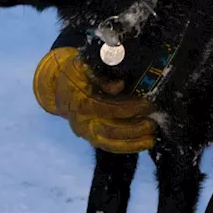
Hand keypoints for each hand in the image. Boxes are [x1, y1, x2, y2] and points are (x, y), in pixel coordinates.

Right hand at [33, 48, 156, 153]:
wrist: (59, 87)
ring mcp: (85, 131)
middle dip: (134, 128)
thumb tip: (119, 86)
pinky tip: (143, 144)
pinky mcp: (90, 137)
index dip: (128, 108)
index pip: (106, 108)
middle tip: (153, 123)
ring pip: (110, 142)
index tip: (147, 105)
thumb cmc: (75, 73)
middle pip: (109, 130)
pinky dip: (127, 146)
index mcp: (79, 101)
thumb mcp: (84, 66)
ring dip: (133, 142)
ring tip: (151, 138)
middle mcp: (81, 121)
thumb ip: (100, 74)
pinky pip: (109, 146)